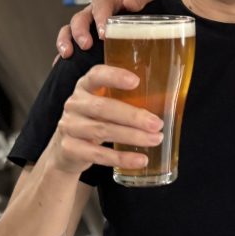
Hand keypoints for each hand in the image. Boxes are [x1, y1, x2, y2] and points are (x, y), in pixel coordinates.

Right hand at [48, 63, 164, 174]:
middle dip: (133, 116)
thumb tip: (167, 102)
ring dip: (132, 137)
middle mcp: (75, 104)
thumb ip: (126, 100)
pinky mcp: (70, 149)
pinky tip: (140, 160)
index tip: (136, 81)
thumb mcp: (105, 105)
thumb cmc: (95, 120)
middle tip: (157, 123)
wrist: (66, 150)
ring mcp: (69, 127)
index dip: (114, 76)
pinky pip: (98, 155)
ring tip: (155, 139)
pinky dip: (122, 158)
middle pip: (103, 108)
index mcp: (85, 86)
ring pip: (102, 130)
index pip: (96, 75)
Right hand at [56, 0, 153, 57]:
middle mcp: (92, 12)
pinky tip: (61, 63)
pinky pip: (67, 45)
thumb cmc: (139, 8)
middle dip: (80, 32)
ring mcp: (85, 26)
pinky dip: (61, 54)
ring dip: (66, 41)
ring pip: (68, 30)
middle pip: (80, 18)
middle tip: (86, 45)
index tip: (103, 33)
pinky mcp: (81, 40)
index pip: (100, 2)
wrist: (141, 22)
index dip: (100, 16)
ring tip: (68, 54)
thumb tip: (130, 3)